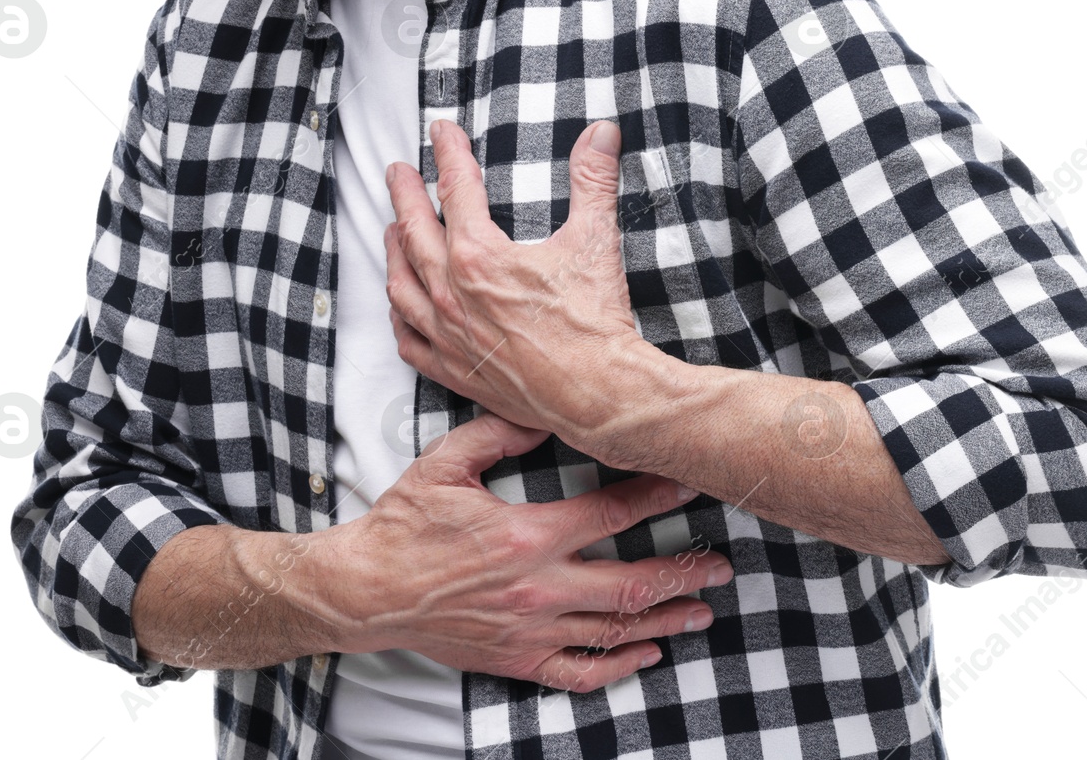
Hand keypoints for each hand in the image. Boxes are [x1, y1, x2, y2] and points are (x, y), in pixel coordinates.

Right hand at [333, 411, 733, 690]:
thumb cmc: (404, 525)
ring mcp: (530, 629)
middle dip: (683, 572)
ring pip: (614, 629)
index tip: (689, 483)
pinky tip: (648, 652)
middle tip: (721, 565)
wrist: (364, 591)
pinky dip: (620, 664)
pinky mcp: (516, 660)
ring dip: (665, 617)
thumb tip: (545, 414)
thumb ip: (499, 434)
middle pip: (630, 582)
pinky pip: (579, 672)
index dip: (656, 496)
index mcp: (527, 534)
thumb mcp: (446, 463)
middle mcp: (538, 587)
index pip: (611, 514)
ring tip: (703, 609)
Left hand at [383, 117, 649, 446]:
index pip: (456, 189)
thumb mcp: (594, 238)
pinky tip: (400, 308)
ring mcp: (447, 334)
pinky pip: (410, 342)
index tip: (442, 133)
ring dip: (394, 252)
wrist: (598, 392)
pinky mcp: (453, 370)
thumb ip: (593, 179)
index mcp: (479, 256)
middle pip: (414, 232)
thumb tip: (601, 133)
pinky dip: (400, 319)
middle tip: (397, 172)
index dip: (449, 154)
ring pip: (402, 284)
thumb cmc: (594, 321)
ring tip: (391, 231)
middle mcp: (451, 293)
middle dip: (404, 195)